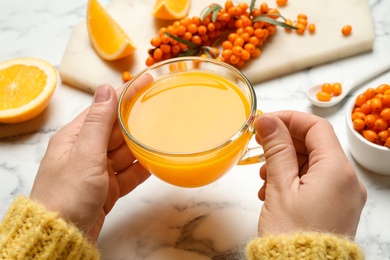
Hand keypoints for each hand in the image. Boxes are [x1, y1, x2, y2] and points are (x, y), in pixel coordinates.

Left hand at [30, 84, 149, 241]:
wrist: (62, 236)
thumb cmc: (68, 192)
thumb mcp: (85, 154)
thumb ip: (99, 122)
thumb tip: (106, 89)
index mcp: (76, 138)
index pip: (104, 109)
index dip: (125, 95)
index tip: (145, 82)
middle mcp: (87, 152)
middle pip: (117, 131)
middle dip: (137, 120)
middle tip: (162, 106)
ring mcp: (98, 171)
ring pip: (125, 153)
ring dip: (142, 145)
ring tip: (164, 133)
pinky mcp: (108, 189)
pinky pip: (129, 174)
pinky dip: (142, 169)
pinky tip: (158, 161)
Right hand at [255, 111, 366, 237]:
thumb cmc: (291, 235)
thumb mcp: (280, 186)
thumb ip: (276, 149)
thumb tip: (268, 120)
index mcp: (337, 170)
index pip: (316, 127)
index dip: (289, 119)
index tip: (266, 122)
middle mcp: (346, 180)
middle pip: (315, 145)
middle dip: (284, 144)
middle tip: (260, 150)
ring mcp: (343, 195)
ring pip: (313, 164)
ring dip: (286, 163)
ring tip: (263, 178)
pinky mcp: (336, 206)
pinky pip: (315, 182)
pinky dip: (293, 179)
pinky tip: (273, 191)